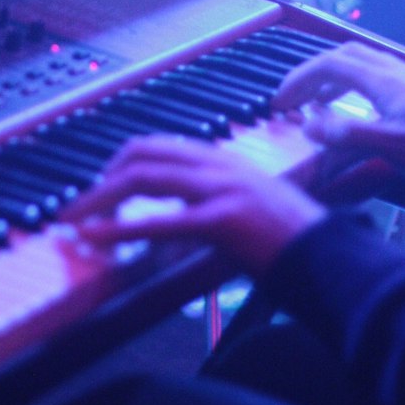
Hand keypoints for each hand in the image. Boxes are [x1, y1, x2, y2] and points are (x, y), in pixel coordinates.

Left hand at [65, 135, 325, 276]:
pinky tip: (97, 238)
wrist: (333, 259)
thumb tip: (176, 220)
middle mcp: (219, 166)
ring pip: (144, 179)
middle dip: (102, 176)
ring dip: (99, 199)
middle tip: (78, 204)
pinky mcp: (224, 220)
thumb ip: (212, 206)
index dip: (122, 161)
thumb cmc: (295, 243)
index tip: (101, 184)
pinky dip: (120, 229)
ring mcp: (221, 189)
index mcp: (224, 161)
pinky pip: (161, 222)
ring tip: (72, 218)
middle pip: (143, 155)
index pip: (160, 146)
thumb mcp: (249, 210)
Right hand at [271, 41, 404, 175]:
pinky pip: (374, 72)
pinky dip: (353, 82)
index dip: (297, 80)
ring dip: (331, 76)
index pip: (325, 65)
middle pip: (339, 56)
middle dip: (310, 73)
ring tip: (318, 101)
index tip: (279, 100)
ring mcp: (404, 75)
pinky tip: (358, 104)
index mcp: (378, 79)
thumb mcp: (391, 146)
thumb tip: (310, 126)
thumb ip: (347, 134)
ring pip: (357, 61)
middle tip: (294, 97)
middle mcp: (389, 69)